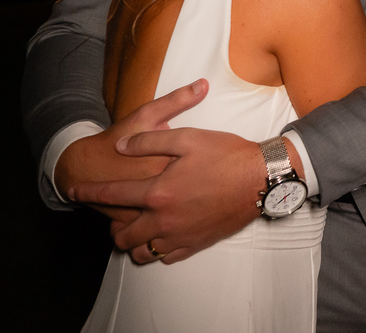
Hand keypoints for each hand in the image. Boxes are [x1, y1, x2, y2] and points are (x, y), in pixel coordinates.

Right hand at [56, 80, 208, 220]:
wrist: (82, 165)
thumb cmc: (118, 137)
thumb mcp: (147, 115)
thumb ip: (177, 100)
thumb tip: (204, 84)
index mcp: (167, 161)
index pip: (205, 166)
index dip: (216, 165)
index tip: (221, 163)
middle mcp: (157, 188)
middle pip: (196, 194)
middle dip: (205, 191)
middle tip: (208, 184)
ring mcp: (143, 208)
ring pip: (176, 216)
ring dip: (188, 211)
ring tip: (195, 202)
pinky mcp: (132, 222)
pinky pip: (155, 228)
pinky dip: (167, 225)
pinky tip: (176, 216)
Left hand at [72, 125, 264, 264]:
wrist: (260, 178)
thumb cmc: (227, 155)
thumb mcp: (187, 138)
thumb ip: (150, 142)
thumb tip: (122, 146)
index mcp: (158, 192)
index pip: (112, 196)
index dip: (89, 193)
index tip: (75, 192)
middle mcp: (164, 219)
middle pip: (123, 235)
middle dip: (112, 226)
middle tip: (115, 216)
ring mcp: (180, 235)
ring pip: (143, 252)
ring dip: (134, 242)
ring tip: (136, 229)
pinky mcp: (196, 243)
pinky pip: (167, 256)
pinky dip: (158, 249)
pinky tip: (162, 236)